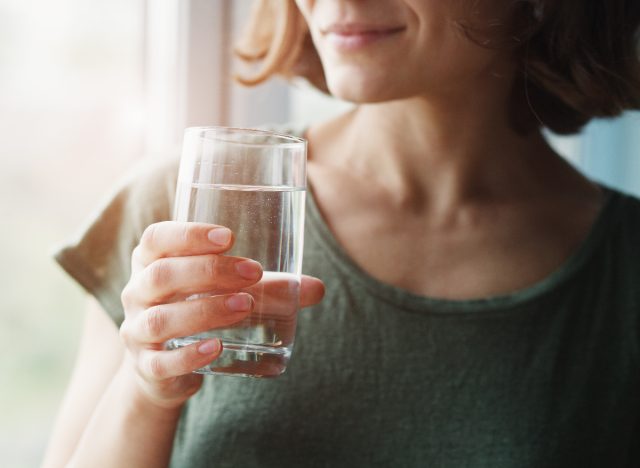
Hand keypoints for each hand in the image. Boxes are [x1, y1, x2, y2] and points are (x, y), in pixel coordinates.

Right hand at [118, 221, 323, 408]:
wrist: (165, 367)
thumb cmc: (198, 310)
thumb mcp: (227, 292)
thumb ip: (269, 287)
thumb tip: (317, 288)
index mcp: (151, 263)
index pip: (157, 238)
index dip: (188, 234)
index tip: (229, 237)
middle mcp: (137, 293)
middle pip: (161, 275)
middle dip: (208, 271)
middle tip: (252, 272)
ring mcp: (137, 331)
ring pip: (161, 319)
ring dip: (204, 310)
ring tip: (244, 306)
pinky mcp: (147, 367)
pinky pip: (161, 362)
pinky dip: (188, 356)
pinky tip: (216, 348)